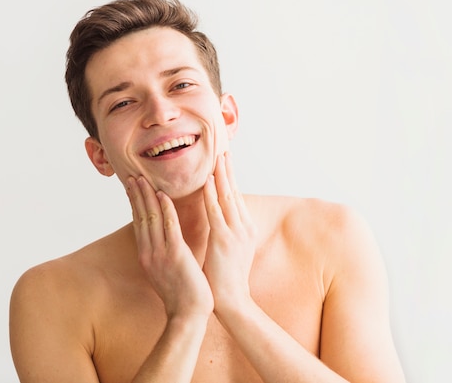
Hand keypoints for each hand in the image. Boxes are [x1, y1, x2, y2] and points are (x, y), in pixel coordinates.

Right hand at [127, 176, 213, 318]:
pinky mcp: (175, 254)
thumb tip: (164, 241)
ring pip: (150, 218)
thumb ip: (162, 254)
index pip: (138, 224)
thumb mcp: (165, 272)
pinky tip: (163, 195)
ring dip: (146, 196)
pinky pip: (168, 227)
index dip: (134, 204)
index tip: (131, 188)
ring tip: (142, 179)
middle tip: (132, 176)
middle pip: (140, 218)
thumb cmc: (182, 295)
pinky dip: (165, 209)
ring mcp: (160, 253)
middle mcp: (149, 252)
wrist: (188, 315)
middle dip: (136, 195)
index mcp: (146, 256)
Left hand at [202, 153, 256, 312]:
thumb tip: (219, 221)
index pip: (237, 198)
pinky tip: (206, 180)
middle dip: (229, 171)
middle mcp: (244, 227)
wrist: (232, 301)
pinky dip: (211, 194)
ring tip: (217, 158)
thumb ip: (227, 233)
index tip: (225, 162)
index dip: (230, 179)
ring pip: (227, 197)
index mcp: (245, 229)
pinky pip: (216, 211)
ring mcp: (235, 232)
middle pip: (235, 192)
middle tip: (224, 151)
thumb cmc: (227, 278)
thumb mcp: (232, 250)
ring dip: (221, 176)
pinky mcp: (223, 239)